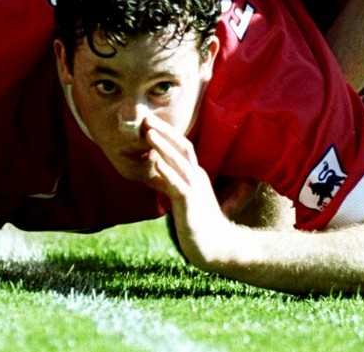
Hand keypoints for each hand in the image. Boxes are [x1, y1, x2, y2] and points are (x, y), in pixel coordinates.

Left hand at [141, 113, 234, 266]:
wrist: (216, 248)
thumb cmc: (197, 223)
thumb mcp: (182, 198)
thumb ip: (169, 182)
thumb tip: (153, 171)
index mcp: (195, 175)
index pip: (182, 147)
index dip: (167, 133)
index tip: (151, 120)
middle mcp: (197, 178)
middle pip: (183, 147)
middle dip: (165, 131)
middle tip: (147, 116)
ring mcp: (195, 191)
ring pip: (180, 163)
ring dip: (164, 146)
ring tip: (148, 132)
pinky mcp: (191, 206)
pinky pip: (178, 186)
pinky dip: (167, 172)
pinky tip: (155, 162)